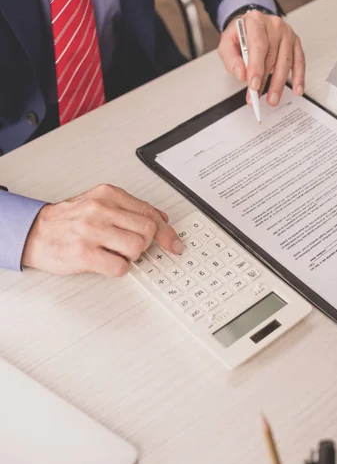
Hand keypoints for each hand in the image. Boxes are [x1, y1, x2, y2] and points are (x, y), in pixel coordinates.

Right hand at [21, 184, 183, 276]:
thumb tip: (161, 220)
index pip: (150, 212)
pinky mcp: (84, 253)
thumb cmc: (67, 219)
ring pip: (137, 247)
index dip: (167, 231)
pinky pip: (120, 266)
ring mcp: (92, 231)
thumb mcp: (98, 202)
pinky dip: (120, 268)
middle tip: (136, 248)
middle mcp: (101, 209)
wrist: (35, 232)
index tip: (174, 242)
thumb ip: (129, 208)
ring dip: (132, 256)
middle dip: (147, 243)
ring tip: (117, 253)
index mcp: (108, 194)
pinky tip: (108, 263)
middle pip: (148, 229)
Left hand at [218, 10, 305, 105]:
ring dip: (279, 84)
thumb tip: (241, 74)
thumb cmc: (240, 34)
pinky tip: (297, 89)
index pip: (258, 46)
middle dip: (264, 81)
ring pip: (286, 61)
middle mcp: (273, 25)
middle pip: (272, 56)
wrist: (251, 24)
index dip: (256, 68)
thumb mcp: (227, 44)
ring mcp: (287, 33)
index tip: (253, 85)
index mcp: (255, 21)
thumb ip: (231, 59)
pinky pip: (299, 61)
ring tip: (272, 99)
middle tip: (257, 96)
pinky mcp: (295, 42)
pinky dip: (298, 77)